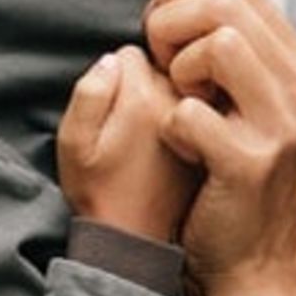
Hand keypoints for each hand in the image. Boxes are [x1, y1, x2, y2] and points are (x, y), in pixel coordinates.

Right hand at [58, 45, 197, 241]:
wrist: (140, 242)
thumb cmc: (100, 193)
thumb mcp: (74, 145)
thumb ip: (89, 93)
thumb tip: (114, 58)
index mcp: (143, 96)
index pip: (131, 53)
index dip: (116, 79)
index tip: (113, 113)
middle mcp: (181, 101)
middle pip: (165, 63)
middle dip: (147, 82)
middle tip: (133, 127)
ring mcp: (207, 117)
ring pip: (188, 84)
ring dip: (173, 99)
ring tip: (154, 140)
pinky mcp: (220, 136)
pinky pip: (206, 108)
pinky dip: (195, 118)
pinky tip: (180, 147)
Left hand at [143, 0, 295, 295]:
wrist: (256, 263)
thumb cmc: (237, 180)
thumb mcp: (255, 107)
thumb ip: (239, 55)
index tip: (165, 37)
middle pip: (228, 3)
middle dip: (173, 24)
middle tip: (162, 66)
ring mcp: (284, 126)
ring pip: (218, 43)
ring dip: (178, 69)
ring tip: (179, 102)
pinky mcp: (252, 163)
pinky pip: (189, 111)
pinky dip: (171, 127)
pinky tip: (185, 148)